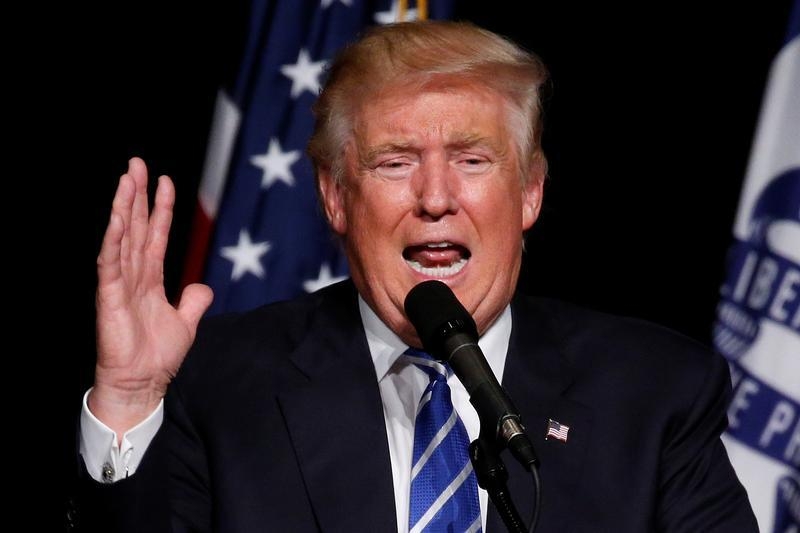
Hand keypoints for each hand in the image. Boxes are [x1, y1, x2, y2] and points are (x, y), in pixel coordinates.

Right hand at [90, 157, 212, 438]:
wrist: (142, 384)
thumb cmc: (157, 356)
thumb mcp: (186, 323)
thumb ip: (193, 302)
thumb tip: (202, 287)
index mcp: (151, 279)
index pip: (157, 236)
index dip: (161, 209)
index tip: (164, 181)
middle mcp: (134, 276)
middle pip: (137, 228)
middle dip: (137, 196)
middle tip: (137, 164)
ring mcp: (120, 285)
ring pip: (122, 239)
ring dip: (125, 209)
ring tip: (126, 180)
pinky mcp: (110, 299)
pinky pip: (111, 265)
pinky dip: (114, 242)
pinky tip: (117, 220)